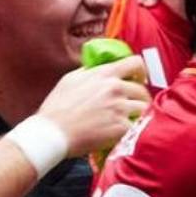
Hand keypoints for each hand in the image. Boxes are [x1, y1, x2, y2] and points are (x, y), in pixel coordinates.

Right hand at [35, 55, 152, 156]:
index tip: (137, 80)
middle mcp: (115, 88)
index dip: (140, 72)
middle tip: (132, 107)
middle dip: (139, 98)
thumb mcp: (70, 79)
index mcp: (104, 74)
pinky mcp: (121, 127)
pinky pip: (138, 126)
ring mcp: (119, 108)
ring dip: (138, 115)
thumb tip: (99, 67)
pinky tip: (126, 133)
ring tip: (128, 121)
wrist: (52, 133)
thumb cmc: (56, 108)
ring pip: (143, 108)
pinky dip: (134, 130)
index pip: (135, 63)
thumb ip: (89, 71)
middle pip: (141, 90)